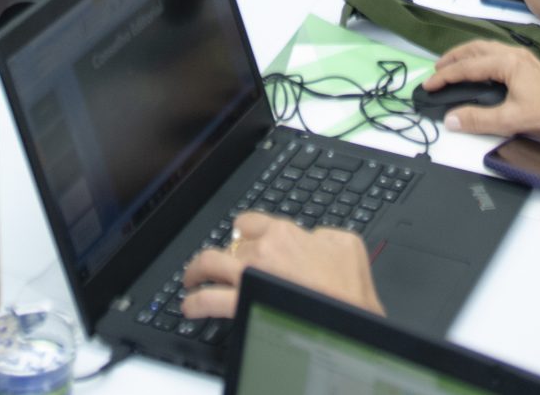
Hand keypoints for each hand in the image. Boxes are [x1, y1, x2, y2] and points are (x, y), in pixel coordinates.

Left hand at [180, 214, 379, 321]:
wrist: (350, 318)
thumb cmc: (350, 288)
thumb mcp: (346, 244)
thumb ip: (323, 235)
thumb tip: (313, 238)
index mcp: (284, 233)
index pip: (249, 222)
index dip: (244, 231)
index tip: (241, 238)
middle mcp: (261, 250)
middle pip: (229, 245)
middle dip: (224, 255)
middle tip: (217, 263)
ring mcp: (249, 275)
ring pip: (209, 264)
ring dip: (196, 270)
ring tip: (191, 278)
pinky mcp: (243, 303)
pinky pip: (208, 300)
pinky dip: (194, 303)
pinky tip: (190, 306)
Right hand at [423, 41, 539, 140]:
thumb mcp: (510, 121)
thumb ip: (477, 120)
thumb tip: (450, 119)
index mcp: (508, 63)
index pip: (468, 67)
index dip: (446, 76)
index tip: (429, 84)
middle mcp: (514, 54)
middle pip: (475, 49)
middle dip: (453, 58)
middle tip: (436, 70)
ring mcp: (522, 58)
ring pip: (486, 48)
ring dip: (466, 55)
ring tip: (451, 66)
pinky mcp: (527, 65)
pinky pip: (496, 53)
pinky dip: (479, 57)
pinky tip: (478, 68)